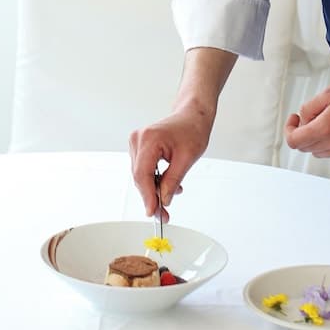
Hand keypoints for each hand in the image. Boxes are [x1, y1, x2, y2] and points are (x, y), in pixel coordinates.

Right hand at [129, 104, 211, 220]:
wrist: (192, 115)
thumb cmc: (192, 129)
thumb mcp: (187, 158)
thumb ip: (173, 181)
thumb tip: (164, 200)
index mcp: (149, 139)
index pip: (142, 174)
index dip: (147, 196)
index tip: (153, 211)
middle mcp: (138, 139)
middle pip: (140, 177)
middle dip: (152, 196)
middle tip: (164, 214)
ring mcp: (137, 142)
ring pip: (141, 175)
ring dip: (154, 188)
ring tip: (172, 194)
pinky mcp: (140, 146)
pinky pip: (143, 169)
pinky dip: (154, 179)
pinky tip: (166, 184)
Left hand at [283, 48, 329, 157]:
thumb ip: (310, 108)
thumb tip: (303, 120)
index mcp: (328, 127)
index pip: (296, 142)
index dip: (290, 130)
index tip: (294, 119)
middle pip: (308, 149)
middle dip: (303, 134)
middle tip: (308, 117)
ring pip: (322, 152)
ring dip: (317, 139)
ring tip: (325, 119)